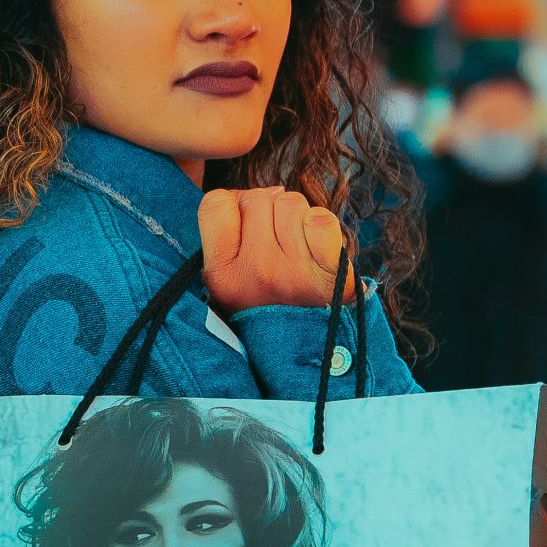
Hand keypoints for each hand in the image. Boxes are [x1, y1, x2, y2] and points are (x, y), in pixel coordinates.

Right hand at [198, 187, 358, 315]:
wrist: (304, 354)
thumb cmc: (264, 306)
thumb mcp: (225, 281)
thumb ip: (226, 233)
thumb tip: (268, 191)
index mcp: (221, 275)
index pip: (215, 203)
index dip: (232, 207)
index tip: (243, 228)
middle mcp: (256, 270)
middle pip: (256, 198)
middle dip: (267, 213)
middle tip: (274, 245)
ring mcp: (295, 270)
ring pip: (290, 202)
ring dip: (295, 218)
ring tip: (296, 249)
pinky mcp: (331, 270)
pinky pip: (321, 218)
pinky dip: (320, 226)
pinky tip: (317, 248)